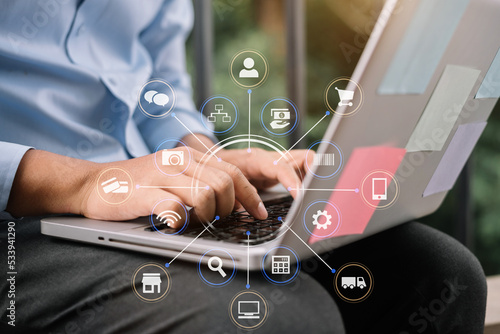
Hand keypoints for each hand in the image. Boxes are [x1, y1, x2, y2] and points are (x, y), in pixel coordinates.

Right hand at [6, 148, 267, 225]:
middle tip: (218, 220)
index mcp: (189, 156)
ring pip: (206, 195)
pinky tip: (174, 224)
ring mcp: (161, 175)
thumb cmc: (139, 186)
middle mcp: (179, 160)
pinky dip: (180, 221)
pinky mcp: (145, 193)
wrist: (94, 183)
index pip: (233, 172)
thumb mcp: (174, 176)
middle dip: (229, 208)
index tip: (259, 212)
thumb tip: (236, 203)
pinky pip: (174, 208)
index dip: (251, 195)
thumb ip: (202, 182)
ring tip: (194, 222)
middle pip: (225, 184)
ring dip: (207, 216)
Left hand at [217, 148, 312, 197]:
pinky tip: (307, 197)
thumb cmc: (221, 168)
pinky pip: (304, 172)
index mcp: (258, 160)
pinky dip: (309, 183)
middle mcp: (274, 158)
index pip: (281, 167)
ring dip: (315, 179)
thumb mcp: (228, 181)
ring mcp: (281, 163)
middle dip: (315, 174)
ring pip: (309, 164)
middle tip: (316, 194)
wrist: (216, 158)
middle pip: (306, 158)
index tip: (300, 197)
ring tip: (315, 198)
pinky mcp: (284, 170)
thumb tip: (258, 213)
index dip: (293, 182)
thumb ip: (242, 195)